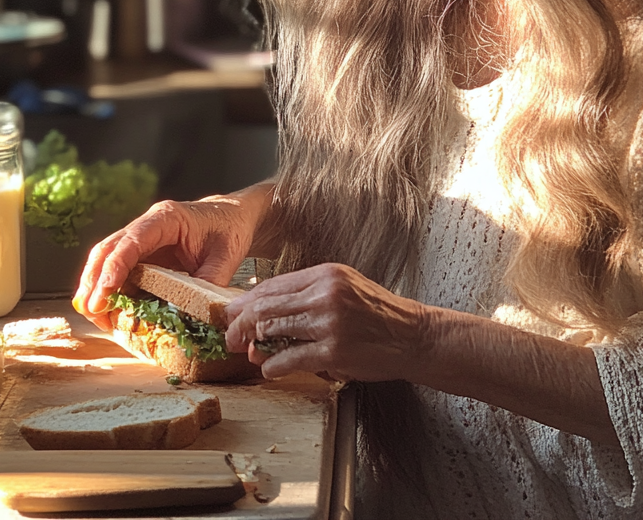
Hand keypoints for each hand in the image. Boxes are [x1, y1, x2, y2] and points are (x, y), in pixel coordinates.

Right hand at [73, 187, 270, 330]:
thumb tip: (193, 314)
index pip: (131, 241)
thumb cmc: (230, 229)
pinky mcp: (143, 255)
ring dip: (96, 288)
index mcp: (166, 218)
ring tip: (98, 318)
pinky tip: (110, 313)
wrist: (234, 216)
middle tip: (93, 312)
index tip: (103, 295)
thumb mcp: (227, 256)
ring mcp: (141, 240)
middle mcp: (147, 225)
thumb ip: (209, 283)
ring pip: (106, 260)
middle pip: (108, 249)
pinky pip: (119, 272)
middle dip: (94, 281)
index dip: (113, 268)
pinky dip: (110, 292)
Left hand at [224, 263, 425, 381]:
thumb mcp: (345, 288)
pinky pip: (288, 359)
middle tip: (230, 337)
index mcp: (326, 273)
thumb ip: (308, 296)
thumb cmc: (378, 315)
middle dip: (241, 324)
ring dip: (254, 345)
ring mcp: (329, 322)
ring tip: (249, 353)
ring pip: (272, 330)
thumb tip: (265, 311)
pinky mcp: (333, 350)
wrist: (412, 335)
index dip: (247, 301)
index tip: (233, 314)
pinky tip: (271, 368)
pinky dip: (272, 366)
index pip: (273, 284)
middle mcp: (326, 293)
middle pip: (266, 306)